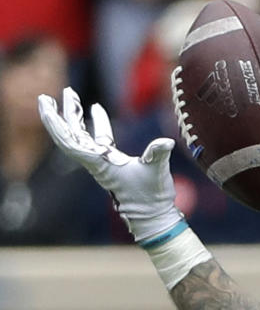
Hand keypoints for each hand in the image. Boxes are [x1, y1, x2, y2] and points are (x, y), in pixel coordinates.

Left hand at [37, 88, 181, 244]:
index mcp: (99, 163)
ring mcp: (102, 161)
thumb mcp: (156, 173)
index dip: (56, 124)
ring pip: (81, 135)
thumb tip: (166, 142)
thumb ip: (158, 155)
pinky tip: (95, 107)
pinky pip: (97, 138)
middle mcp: (95, 161)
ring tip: (69, 95)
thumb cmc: (151, 197)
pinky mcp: (112, 161)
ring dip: (73, 115)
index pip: (69, 142)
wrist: (152, 215)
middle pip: (69, 136)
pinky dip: (95, 123)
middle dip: (56, 116)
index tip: (46, 108)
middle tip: (44, 97)